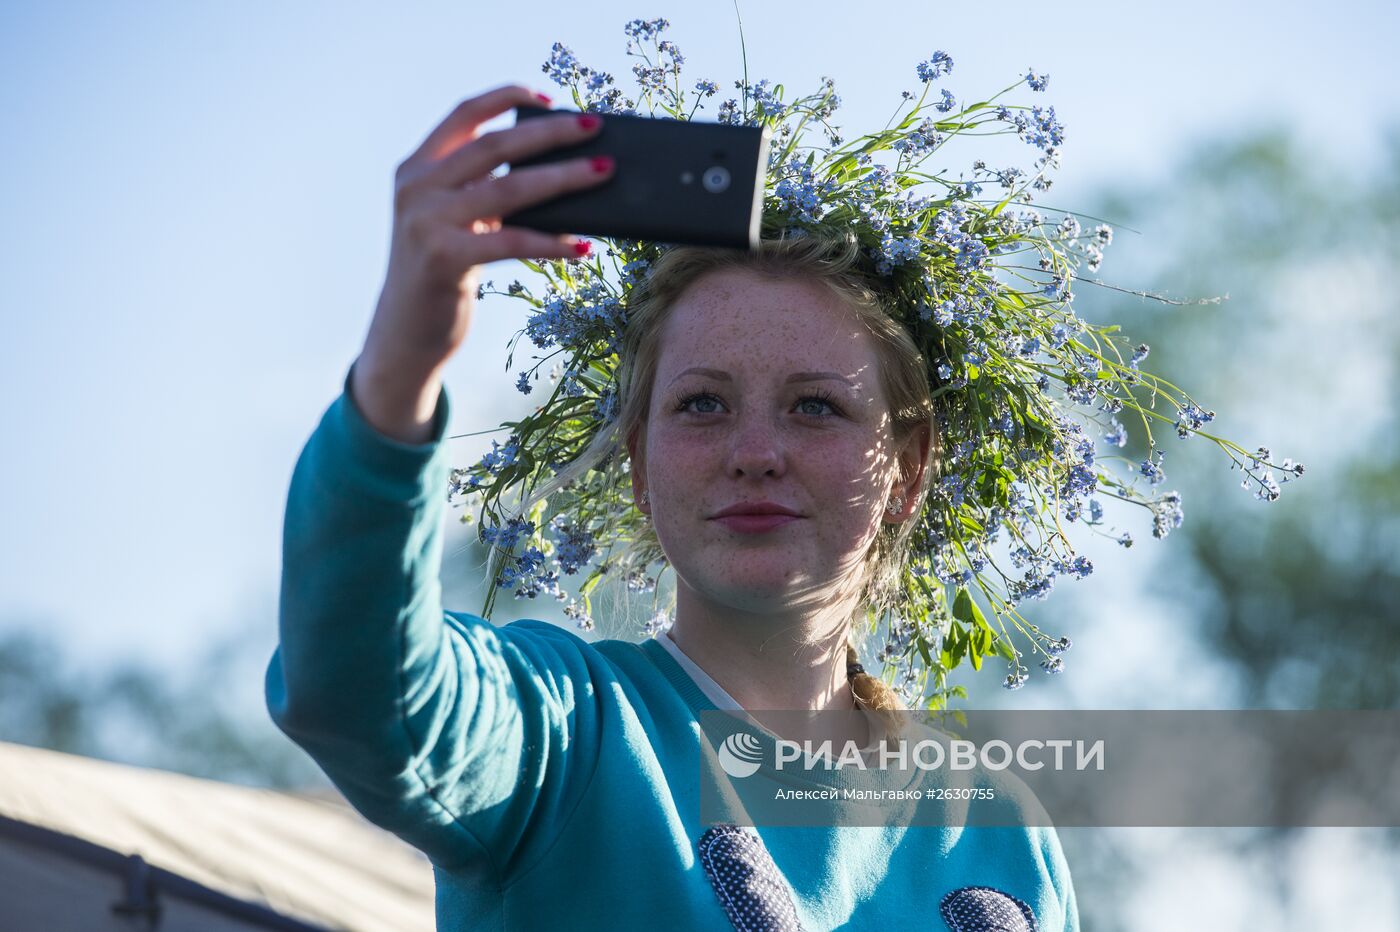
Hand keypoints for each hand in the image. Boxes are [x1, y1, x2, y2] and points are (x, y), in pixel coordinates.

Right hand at [353, 84, 611, 440]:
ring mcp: (427, 222)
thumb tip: (557, 173)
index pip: (465, 115)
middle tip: (594, 127)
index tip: (549, 97)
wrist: (405, 332)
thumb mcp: (453, 221)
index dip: (506, 98)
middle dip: (551, 133)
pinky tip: (582, 246)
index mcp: (417, 168)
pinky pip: (513, 242)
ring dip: (564, 178)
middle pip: (496, 145)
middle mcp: (417, 188)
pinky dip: (553, 242)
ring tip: (603, 172)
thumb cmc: (442, 272)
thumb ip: (482, 192)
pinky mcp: (445, 258)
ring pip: (510, 188)